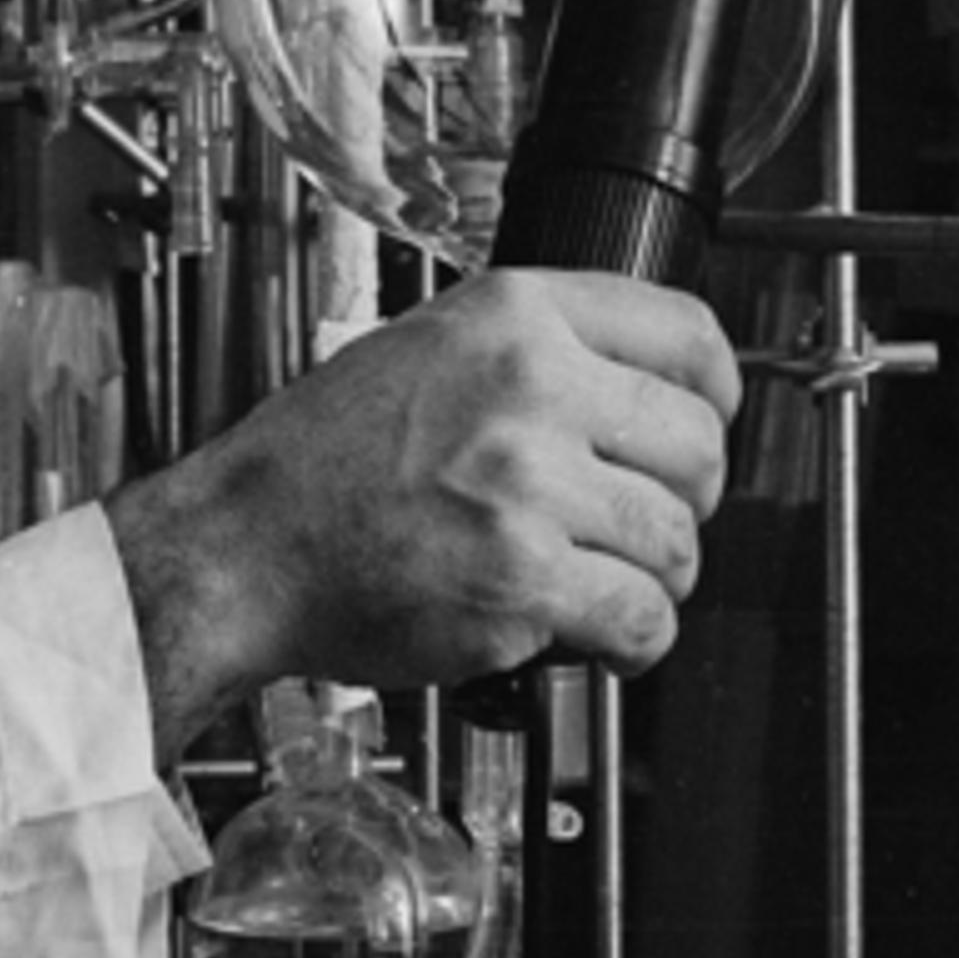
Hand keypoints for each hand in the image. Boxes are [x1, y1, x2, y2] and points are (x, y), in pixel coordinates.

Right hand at [101, 268, 740, 751]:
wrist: (244, 547)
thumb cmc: (319, 459)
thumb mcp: (425, 346)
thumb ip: (533, 350)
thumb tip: (644, 383)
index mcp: (513, 317)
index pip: (688, 335)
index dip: (715, 394)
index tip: (706, 422)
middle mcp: (529, 388)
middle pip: (698, 446)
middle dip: (689, 497)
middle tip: (647, 519)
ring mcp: (528, 487)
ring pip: (677, 540)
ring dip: (659, 576)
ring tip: (612, 580)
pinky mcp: (521, 581)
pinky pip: (641, 617)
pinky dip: (638, 640)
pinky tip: (606, 634)